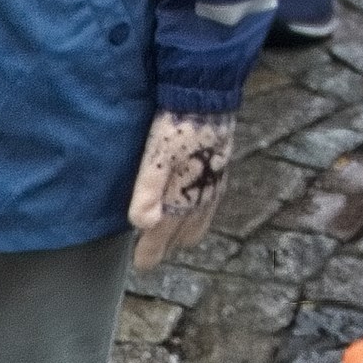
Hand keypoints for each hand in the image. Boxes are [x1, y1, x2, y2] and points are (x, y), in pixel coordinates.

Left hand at [128, 110, 235, 268]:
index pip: (163, 237)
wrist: (208, 97)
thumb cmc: (178, 126)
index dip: (150, 253)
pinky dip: (197, 217)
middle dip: (167, 246)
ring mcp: (214, 187)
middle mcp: (201, 199)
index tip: (141, 265)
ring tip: (168, 234)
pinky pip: (209, 207)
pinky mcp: (221, 173)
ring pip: (199, 224)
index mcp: (183, 199)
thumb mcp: (156, 156)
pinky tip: (191, 207)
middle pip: (183, 236)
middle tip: (150, 250)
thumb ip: (148, 192)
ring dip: (183, 233)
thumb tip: (142, 225)